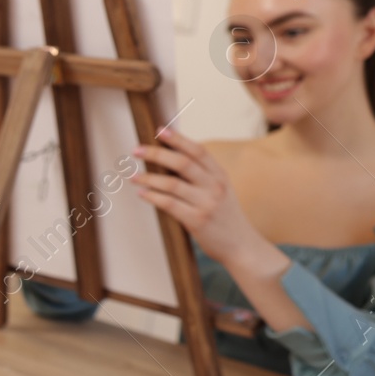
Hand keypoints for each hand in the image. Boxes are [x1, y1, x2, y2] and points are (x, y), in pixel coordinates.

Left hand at [130, 128, 274, 267]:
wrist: (241, 245)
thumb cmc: (224, 216)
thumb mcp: (219, 190)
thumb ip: (201, 175)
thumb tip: (169, 158)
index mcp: (220, 175)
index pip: (198, 151)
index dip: (178, 139)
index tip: (159, 130)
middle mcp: (214, 186)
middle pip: (182, 163)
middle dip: (156, 154)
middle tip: (136, 150)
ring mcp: (206, 203)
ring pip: (172, 184)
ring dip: (148, 178)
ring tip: (133, 176)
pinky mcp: (197, 220)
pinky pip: (169, 204)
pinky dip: (153, 197)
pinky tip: (141, 193)